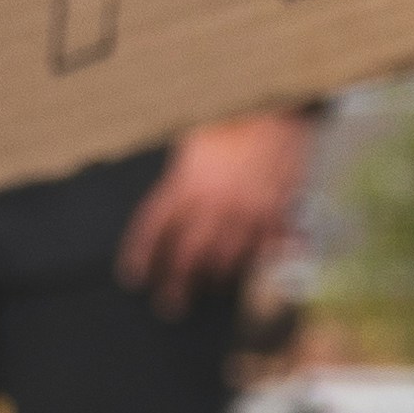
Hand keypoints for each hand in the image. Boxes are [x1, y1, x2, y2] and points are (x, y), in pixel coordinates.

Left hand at [117, 108, 314, 307]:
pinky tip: (261, 269)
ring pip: (226, 260)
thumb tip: (174, 201)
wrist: (279, 107)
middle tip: (170, 304)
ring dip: (217, 277)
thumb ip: (183, 175)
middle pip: (187, 255)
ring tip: (213, 284)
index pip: (153, 226)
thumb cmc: (234, 118)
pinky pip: (268, 251)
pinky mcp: (277, 214)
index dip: (140, 254)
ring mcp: (246, 212)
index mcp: (186, 182)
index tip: (134, 277)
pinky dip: (264, 263)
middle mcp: (213, 202)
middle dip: (176, 285)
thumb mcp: (195, 139)